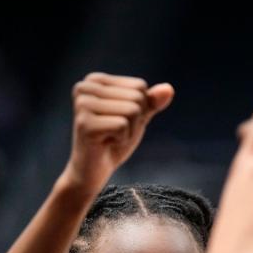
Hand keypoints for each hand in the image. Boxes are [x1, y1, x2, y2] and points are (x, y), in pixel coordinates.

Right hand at [59, 72, 173, 195]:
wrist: (93, 172)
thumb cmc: (113, 142)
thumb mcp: (137, 118)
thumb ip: (151, 102)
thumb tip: (169, 89)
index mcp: (95, 80)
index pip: (140, 86)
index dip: (139, 109)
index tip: (118, 122)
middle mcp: (85, 87)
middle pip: (137, 97)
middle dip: (134, 121)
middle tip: (114, 133)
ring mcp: (83, 104)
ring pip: (133, 110)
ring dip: (129, 131)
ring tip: (110, 138)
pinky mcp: (84, 123)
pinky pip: (123, 125)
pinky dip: (122, 140)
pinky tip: (106, 144)